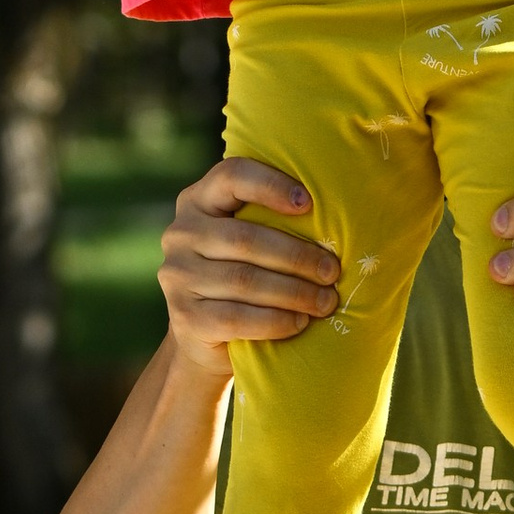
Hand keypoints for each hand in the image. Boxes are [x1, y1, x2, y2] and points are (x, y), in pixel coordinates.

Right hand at [158, 157, 339, 366]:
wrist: (205, 337)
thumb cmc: (243, 274)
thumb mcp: (248, 239)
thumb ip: (271, 220)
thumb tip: (337, 214)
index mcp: (197, 200)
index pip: (232, 176)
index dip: (271, 185)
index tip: (309, 204)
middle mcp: (180, 233)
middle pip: (246, 238)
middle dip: (297, 256)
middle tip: (333, 271)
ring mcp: (177, 275)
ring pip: (245, 280)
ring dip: (294, 292)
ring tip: (327, 301)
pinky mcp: (183, 316)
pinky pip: (237, 317)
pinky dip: (275, 320)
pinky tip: (300, 322)